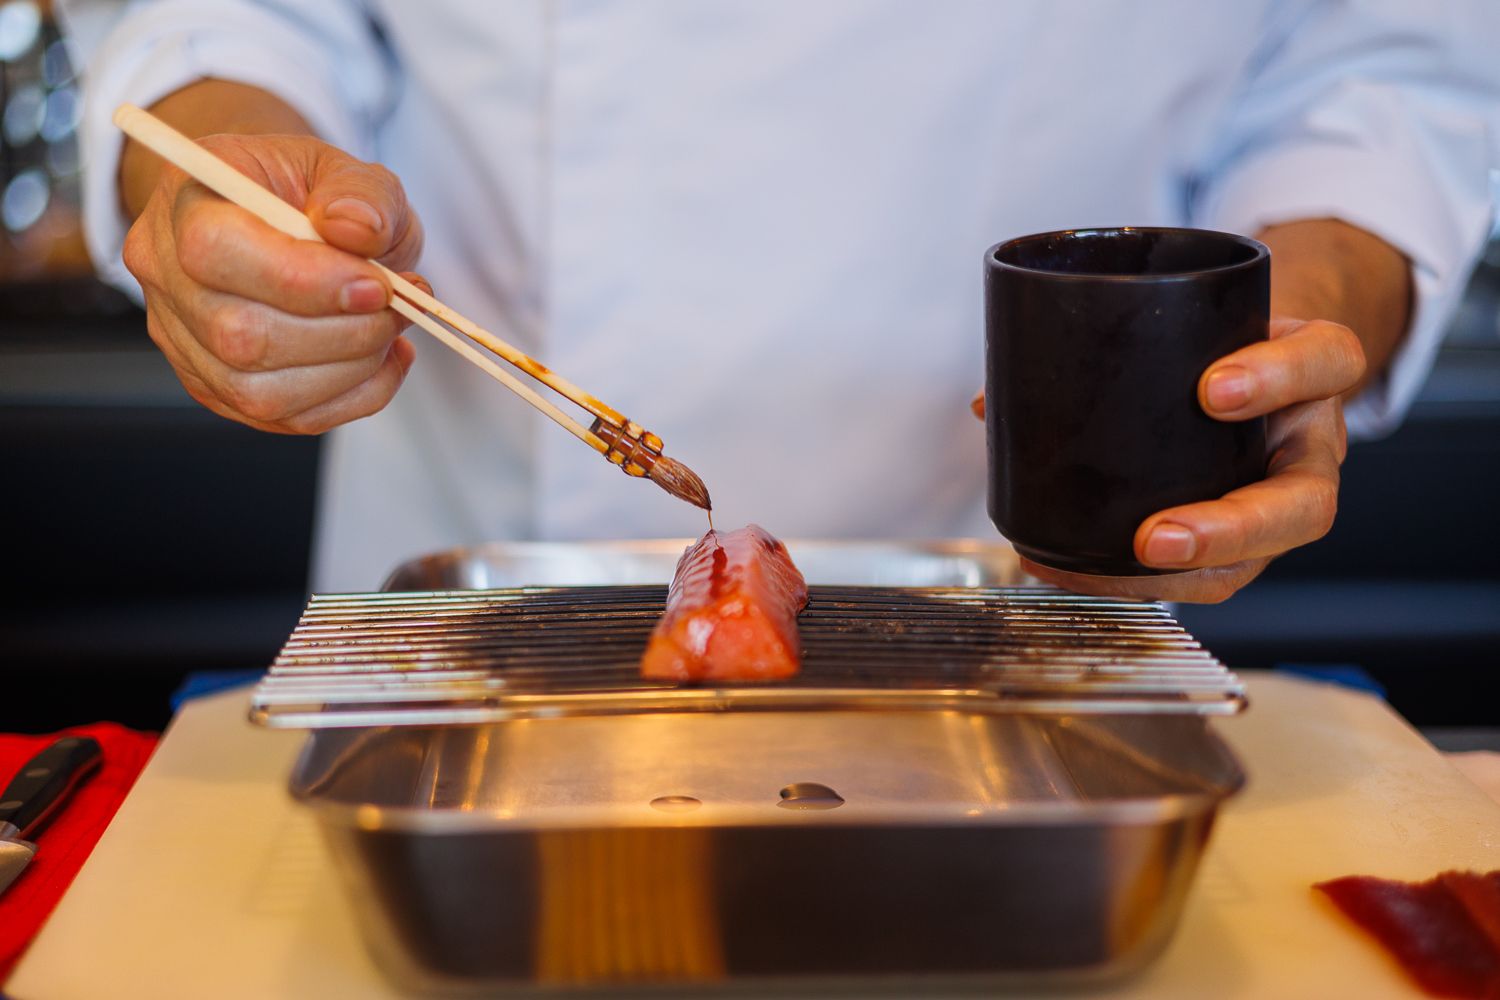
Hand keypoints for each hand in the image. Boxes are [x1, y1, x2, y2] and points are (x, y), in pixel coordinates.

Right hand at [123, 133, 424, 433]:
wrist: (287, 219)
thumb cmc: (311, 194)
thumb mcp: (349, 170)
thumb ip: (363, 194)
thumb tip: (357, 229)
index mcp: (185, 200)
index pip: (214, 250)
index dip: (304, 280)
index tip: (377, 286)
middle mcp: (165, 274)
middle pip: (238, 334)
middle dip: (343, 333)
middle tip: (396, 308)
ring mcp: (182, 340)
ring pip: (261, 391)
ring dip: (351, 369)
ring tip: (390, 329)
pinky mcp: (216, 387)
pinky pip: (287, 417)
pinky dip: (353, 396)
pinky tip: (380, 359)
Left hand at [1020, 316, 1365, 601]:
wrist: (1259, 364)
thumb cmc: (1223, 345)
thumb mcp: (1192, 321)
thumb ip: (1105, 344)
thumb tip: (989, 403)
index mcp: (1312, 374)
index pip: (1325, 360)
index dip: (1278, 375)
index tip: (1213, 388)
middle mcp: (1309, 446)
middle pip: (1304, 503)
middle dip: (1229, 529)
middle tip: (1156, 536)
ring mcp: (1282, 501)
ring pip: (1260, 558)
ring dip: (1184, 574)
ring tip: (1114, 571)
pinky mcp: (1248, 539)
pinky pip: (1212, 577)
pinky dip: (1146, 582)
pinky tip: (1083, 575)